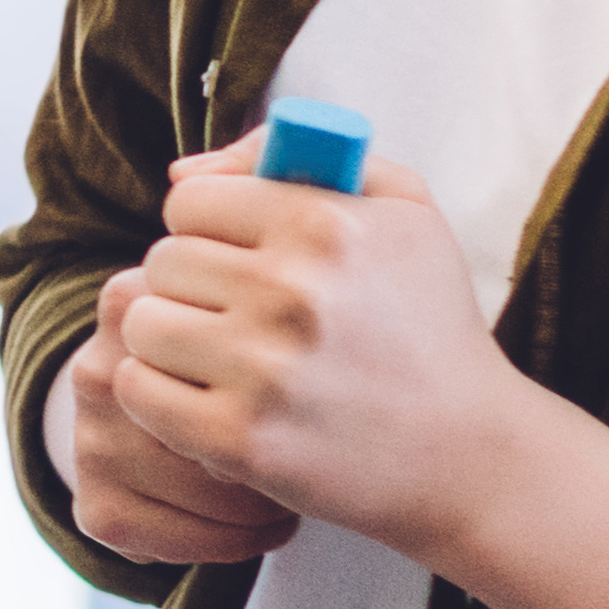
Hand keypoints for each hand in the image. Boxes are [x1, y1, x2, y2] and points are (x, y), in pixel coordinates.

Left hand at [96, 142, 538, 570]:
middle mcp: (291, 291)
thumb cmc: (430, 325)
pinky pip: (138, 390)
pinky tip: (204, 400)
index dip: (206, 229)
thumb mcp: (403, 208)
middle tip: (233, 316)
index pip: (189, 201)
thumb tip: (181, 172)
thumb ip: (296, 153)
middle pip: (161, 262)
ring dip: (169, 341)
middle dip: (190, 287)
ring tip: (217, 359)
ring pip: (142, 323)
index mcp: (326, 224)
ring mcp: (263, 370)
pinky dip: (157, 396)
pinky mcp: (241, 439)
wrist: (470, 455)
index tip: (237, 259)